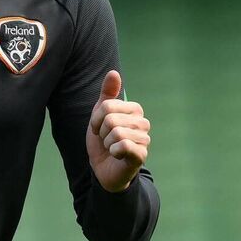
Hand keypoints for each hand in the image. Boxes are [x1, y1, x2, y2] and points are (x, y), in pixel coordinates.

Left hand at [86, 70, 150, 192]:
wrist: (103, 168)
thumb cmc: (104, 140)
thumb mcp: (100, 115)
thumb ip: (107, 94)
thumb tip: (114, 72)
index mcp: (134, 110)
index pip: (107, 106)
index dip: (96, 119)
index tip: (99, 128)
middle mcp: (143, 122)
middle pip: (111, 119)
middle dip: (102, 133)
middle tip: (106, 140)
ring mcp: (145, 139)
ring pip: (116, 132)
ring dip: (107, 143)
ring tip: (112, 148)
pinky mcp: (142, 155)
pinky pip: (123, 145)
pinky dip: (113, 151)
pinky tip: (117, 155)